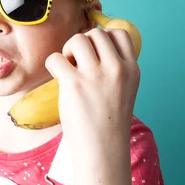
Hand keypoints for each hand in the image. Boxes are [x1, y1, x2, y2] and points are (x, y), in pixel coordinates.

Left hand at [45, 28, 139, 162]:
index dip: (102, 38)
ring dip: (68, 50)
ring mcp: (96, 76)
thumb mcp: (124, 90)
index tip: (94, 53)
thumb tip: (91, 46)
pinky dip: (53, 64)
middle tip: (77, 63)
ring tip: (68, 69)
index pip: (119, 33)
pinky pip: (56, 57)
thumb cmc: (108, 121)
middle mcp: (117, 69)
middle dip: (82, 43)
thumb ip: (115, 68)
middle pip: (96, 33)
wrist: (102, 150)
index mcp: (131, 69)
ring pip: (77, 39)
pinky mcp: (75, 84)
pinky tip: (58, 78)